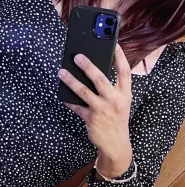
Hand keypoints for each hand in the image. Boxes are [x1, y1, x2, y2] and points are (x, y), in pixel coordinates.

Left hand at [59, 44, 132, 174]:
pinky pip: (76, 107)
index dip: (120, 57)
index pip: (124, 71)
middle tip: (77, 56)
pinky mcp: (91, 119)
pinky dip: (68, 100)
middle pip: (100, 79)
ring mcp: (102, 110)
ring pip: (84, 91)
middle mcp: (114, 100)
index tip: (113, 43)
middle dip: (88, 66)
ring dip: (71, 81)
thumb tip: (93, 71)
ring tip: (61, 72)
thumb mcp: (121, 102)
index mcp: (125, 94)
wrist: (116, 143)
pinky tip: (61, 93)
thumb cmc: (117, 118)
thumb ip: (112, 88)